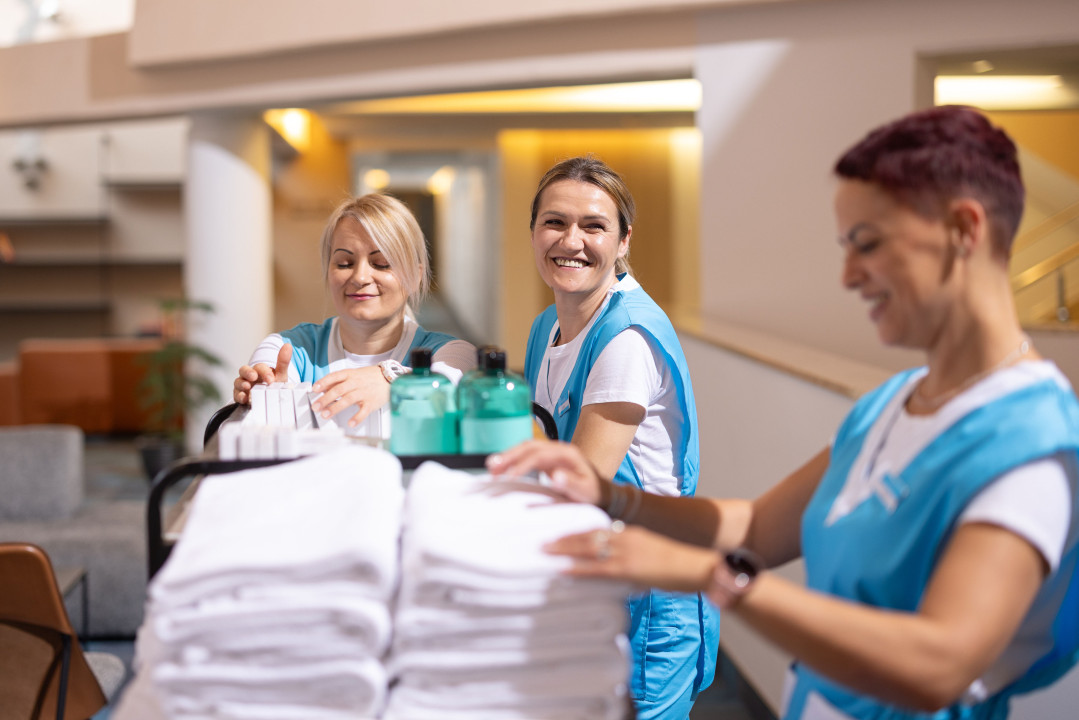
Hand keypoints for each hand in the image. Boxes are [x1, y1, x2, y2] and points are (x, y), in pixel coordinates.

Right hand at [233, 344, 291, 403]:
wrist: (272, 400)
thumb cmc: (274, 386)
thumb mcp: (280, 375)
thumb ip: (283, 362)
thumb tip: (287, 345)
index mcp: (259, 370)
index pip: (259, 367)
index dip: (265, 372)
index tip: (271, 379)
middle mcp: (249, 376)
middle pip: (243, 370)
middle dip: (248, 372)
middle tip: (254, 377)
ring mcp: (243, 386)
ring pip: (238, 382)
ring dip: (241, 384)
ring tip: (247, 387)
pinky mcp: (240, 396)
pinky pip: (236, 395)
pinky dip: (239, 396)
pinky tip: (244, 398)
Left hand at [311, 365, 389, 426]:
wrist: (389, 377)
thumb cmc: (369, 377)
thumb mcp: (353, 374)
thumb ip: (338, 381)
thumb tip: (323, 388)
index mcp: (350, 374)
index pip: (334, 377)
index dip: (323, 383)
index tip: (314, 389)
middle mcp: (356, 383)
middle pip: (339, 390)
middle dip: (325, 399)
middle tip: (316, 407)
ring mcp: (364, 392)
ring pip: (348, 399)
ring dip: (335, 408)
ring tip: (325, 414)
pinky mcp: (372, 402)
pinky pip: (364, 411)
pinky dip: (357, 418)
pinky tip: (350, 423)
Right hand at [486, 440, 605, 505]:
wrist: (602, 493)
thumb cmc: (594, 494)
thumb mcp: (585, 492)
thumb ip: (571, 484)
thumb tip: (555, 476)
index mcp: (567, 454)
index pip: (539, 455)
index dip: (523, 465)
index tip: (509, 478)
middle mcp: (559, 449)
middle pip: (530, 446)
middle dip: (510, 455)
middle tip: (492, 467)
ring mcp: (553, 453)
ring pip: (527, 448)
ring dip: (509, 456)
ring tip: (491, 466)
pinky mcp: (548, 460)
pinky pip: (528, 456)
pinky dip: (514, 460)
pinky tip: (502, 468)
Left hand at [544, 523, 717, 593]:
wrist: (699, 567)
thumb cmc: (677, 564)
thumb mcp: (650, 552)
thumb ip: (630, 553)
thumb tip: (613, 566)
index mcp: (629, 531)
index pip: (595, 523)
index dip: (573, 524)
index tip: (554, 522)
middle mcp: (624, 536)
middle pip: (586, 531)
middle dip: (561, 533)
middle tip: (539, 533)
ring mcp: (626, 552)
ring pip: (588, 547)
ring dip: (564, 548)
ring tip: (542, 549)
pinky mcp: (629, 569)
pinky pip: (598, 569)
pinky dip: (579, 569)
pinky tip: (563, 570)